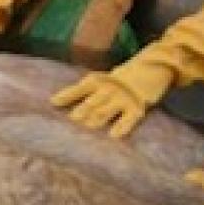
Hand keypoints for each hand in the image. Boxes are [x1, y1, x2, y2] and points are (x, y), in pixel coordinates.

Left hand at [50, 58, 173, 139]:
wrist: (151, 68)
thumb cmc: (117, 81)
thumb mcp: (100, 81)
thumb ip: (82, 92)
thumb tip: (54, 104)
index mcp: (97, 82)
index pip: (79, 89)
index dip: (66, 95)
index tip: (53, 102)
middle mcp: (108, 89)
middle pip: (92, 102)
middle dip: (82, 110)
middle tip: (72, 119)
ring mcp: (122, 98)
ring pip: (106, 111)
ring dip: (96, 120)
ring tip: (88, 127)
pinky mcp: (137, 108)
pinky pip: (128, 119)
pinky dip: (121, 127)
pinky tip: (114, 136)